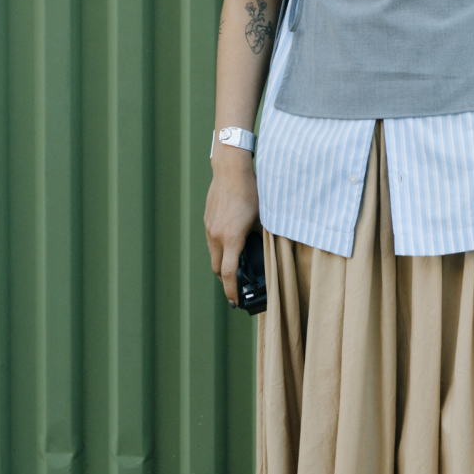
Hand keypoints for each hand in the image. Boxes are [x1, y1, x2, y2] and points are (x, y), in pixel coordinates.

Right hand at [204, 146, 259, 304]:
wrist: (231, 170)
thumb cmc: (251, 192)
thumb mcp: (263, 218)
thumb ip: (262, 239)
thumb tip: (266, 253)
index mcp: (231, 239)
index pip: (229, 274)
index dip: (232, 291)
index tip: (235, 303)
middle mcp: (216, 236)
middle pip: (218, 269)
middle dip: (227, 280)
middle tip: (239, 285)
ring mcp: (209, 228)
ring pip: (214, 256)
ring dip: (223, 263)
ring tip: (238, 264)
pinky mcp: (207, 220)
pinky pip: (212, 242)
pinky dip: (220, 249)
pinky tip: (233, 241)